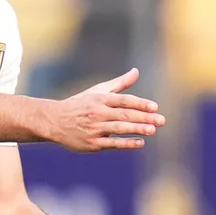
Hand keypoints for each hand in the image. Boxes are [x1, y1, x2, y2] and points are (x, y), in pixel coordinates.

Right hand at [51, 68, 165, 151]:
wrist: (54, 121)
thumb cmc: (80, 104)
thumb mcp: (98, 91)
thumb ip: (120, 84)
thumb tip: (136, 71)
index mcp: (100, 99)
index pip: (124, 100)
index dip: (140, 103)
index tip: (154, 107)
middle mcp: (98, 112)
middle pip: (124, 114)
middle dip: (144, 117)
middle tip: (161, 120)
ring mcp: (95, 128)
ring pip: (119, 128)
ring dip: (136, 129)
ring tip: (152, 130)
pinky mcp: (92, 143)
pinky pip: (111, 143)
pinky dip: (126, 143)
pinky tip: (140, 142)